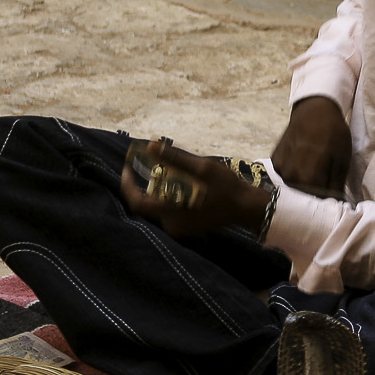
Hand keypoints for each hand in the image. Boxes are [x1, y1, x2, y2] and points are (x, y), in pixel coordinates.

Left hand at [121, 139, 268, 238]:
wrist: (248, 208)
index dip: (127, 184)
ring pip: (158, 206)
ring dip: (159, 188)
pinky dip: (169, 196)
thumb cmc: (227, 188)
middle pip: (146, 203)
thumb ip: (174, 158)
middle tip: (153, 164)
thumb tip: (150, 145)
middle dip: (146, 183)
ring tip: (171, 172)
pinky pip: (168, 211)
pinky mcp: (185, 228)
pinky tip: (182, 184)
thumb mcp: (203, 167)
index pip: (136, 201)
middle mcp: (171, 224)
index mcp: (172, 211)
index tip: (127, 167)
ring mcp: (179, 229)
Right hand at [270, 98, 350, 197]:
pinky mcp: (274, 161)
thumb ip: (335, 187)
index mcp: (308, 179)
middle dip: (316, 194)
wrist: (313, 109)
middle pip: (305, 197)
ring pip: (295, 187)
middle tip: (327, 181)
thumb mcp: (341, 162)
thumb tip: (336, 206)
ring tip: (316, 169)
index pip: (319, 204)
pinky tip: (304, 161)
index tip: (335, 197)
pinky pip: (286, 175)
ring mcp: (279, 169)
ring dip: (305, 184)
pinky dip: (295, 173)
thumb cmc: (332, 134)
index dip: (328, 202)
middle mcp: (290, 177)